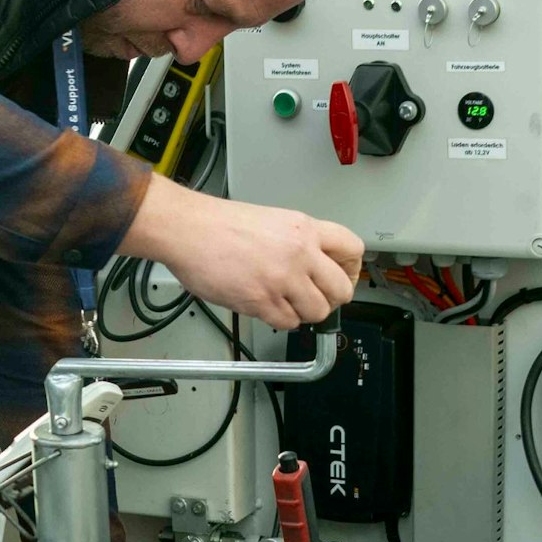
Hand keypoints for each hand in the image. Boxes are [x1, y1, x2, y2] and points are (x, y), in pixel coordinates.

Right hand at [121, 177, 362, 330]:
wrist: (188, 229)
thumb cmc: (219, 224)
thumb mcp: (273, 220)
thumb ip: (299, 241)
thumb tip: (316, 265)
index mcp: (304, 228)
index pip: (353, 249)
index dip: (352, 269)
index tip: (342, 277)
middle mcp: (299, 253)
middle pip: (342, 290)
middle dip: (331, 299)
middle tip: (317, 298)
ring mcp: (282, 279)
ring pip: (318, 311)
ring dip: (305, 312)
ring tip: (287, 302)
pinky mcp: (262, 301)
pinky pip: (289, 322)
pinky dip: (281, 319)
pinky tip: (268, 306)